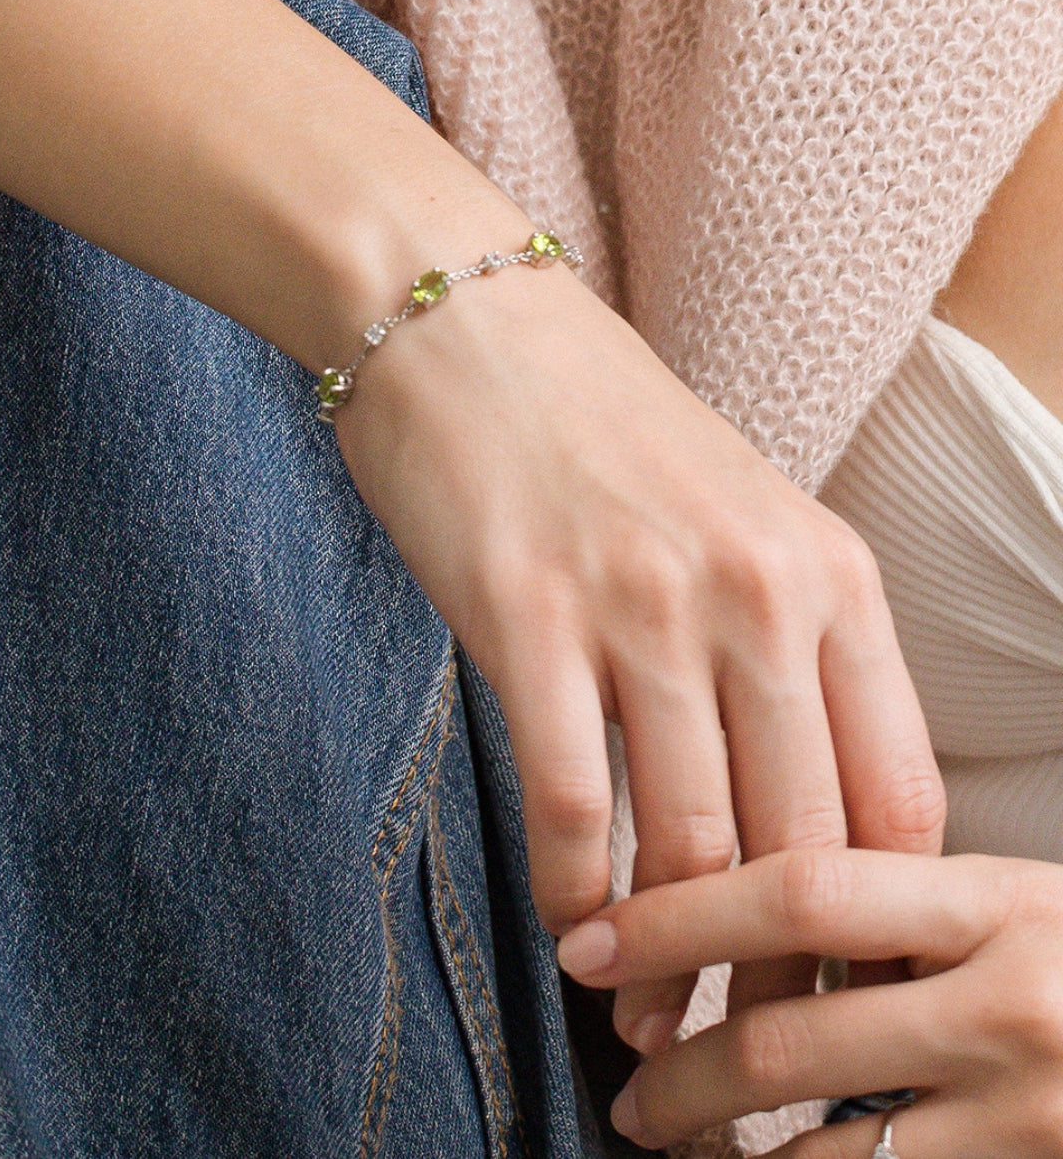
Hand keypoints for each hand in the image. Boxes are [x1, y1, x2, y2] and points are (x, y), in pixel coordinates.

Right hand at [0, 0, 942, 950]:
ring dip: (673, 957)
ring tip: (649, 1013)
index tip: (830, 980)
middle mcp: (756, 590)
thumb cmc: (597, 428)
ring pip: (694, 840)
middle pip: (805, 840)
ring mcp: (644, 600)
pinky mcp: (529, 611)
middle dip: (775, 966)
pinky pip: (573, 799)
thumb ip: (782, 650)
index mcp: (828, 571)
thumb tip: (792, 812)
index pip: (895, 795)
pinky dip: (574, 890)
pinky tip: (569, 925)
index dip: (872, 916)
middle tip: (741, 1039)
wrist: (463, 318)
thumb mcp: (737, 522)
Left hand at [557, 847, 1062, 1155]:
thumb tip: (756, 913)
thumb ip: (911, 909)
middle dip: (678, 1071)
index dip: (675, 915)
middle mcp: (1012, 1008)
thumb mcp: (1028, 902)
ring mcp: (1033, 1117)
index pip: (797, 891)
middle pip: (790, 1042)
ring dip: (730, 1158)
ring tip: (672, 1144)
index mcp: (998, 901)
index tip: (586, 939)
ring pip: (830, 1155)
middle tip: (622, 1087)